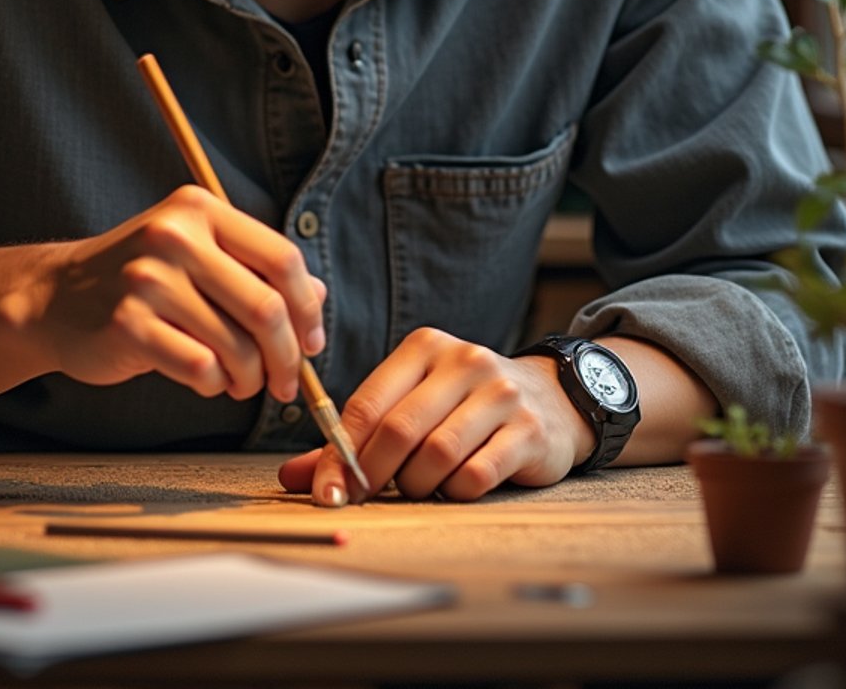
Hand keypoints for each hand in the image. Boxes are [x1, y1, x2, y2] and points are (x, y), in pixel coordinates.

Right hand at [0, 186, 326, 403]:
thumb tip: (319, 298)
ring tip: (242, 383)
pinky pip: (200, 368)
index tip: (313, 341)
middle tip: (287, 381)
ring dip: (250, 378)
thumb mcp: (198, 254)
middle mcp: (175, 236)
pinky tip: (208, 382)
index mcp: (201, 210)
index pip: (282, 258)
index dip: (308, 307)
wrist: (56, 297)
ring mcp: (148, 279)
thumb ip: (255, 270)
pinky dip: (214, 385)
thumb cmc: (141, 278)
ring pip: (236, 345)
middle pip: (265, 306)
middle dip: (287, 355)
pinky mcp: (128, 324)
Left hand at [278, 327, 593, 503]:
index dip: (340, 454)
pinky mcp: (528, 430)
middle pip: (399, 430)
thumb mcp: (412, 404)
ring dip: (416, 484)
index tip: (328, 493)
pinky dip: (455, 492)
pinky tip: (456, 485)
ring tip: (417, 485)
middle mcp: (463, 361)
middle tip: (366, 498)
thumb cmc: (464, 405)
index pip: (367, 403)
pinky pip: (475, 475)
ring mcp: (499, 393)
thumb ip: (356, 438)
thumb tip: (294, 478)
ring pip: (436, 455)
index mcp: (425, 347)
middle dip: (374, 475)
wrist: (551, 400)